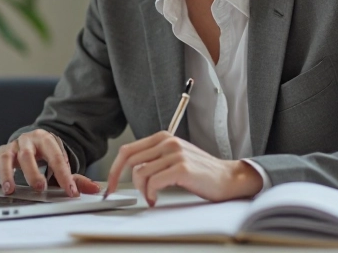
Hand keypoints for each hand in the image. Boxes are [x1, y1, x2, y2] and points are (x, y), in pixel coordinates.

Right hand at [0, 129, 100, 197]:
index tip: (69, 191)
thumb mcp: (61, 162)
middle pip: (27, 154)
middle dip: (33, 172)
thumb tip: (94, 189)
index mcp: (45, 140)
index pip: (56, 157)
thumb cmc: (46, 154)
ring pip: (6, 157)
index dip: (63, 175)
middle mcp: (26, 141)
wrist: (33, 140)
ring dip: (8, 174)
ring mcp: (11, 147)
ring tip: (10, 189)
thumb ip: (76, 177)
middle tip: (39, 187)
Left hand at [105, 132, 262, 205]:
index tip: (110, 184)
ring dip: (141, 190)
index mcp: (163, 137)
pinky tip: (156, 199)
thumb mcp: (175, 156)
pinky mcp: (182, 168)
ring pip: (140, 173)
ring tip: (151, 197)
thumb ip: (155, 157)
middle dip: (118, 179)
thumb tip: (130, 170)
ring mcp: (176, 154)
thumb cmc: (201, 171)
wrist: (228, 178)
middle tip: (117, 193)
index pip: (128, 150)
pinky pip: (153, 182)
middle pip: (129, 159)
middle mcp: (168, 141)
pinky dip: (150, 194)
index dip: (114, 168)